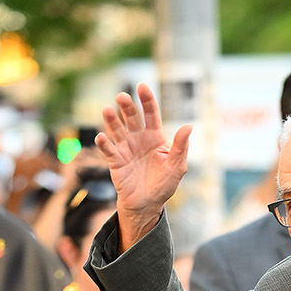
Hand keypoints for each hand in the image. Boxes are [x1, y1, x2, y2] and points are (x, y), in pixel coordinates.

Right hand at [96, 84, 191, 249]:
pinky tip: (101, 137)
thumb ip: (181, 147)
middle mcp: (138, 138)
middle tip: (122, 97)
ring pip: (117, 129)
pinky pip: (108, 149)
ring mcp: (125, 147)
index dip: (147, 100)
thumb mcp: (177, 167)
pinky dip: (104, 143)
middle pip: (132, 117)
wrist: (147, 204)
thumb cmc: (163, 184)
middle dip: (127, 106)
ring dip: (111, 119)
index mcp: (155, 136)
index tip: (142, 86)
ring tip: (107, 110)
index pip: (151, 114)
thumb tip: (189, 126)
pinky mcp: (115, 160)